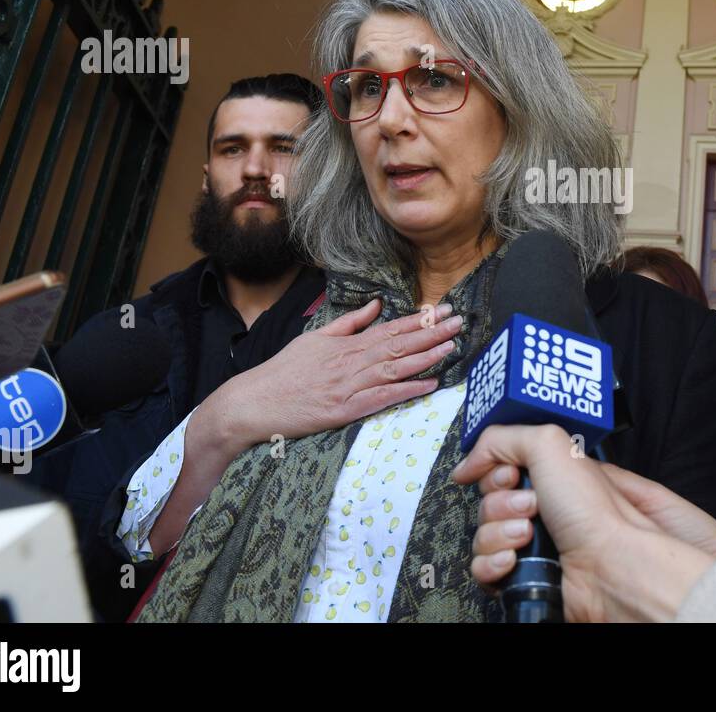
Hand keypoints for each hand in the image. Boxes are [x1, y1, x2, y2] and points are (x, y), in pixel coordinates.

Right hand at [207, 300, 463, 452]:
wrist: (255, 402)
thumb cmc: (284, 371)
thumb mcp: (315, 338)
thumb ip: (349, 323)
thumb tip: (376, 305)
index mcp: (346, 344)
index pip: (390, 328)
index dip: (419, 320)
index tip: (442, 310)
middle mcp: (352, 362)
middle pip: (399, 344)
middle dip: (432, 332)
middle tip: (459, 321)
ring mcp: (350, 386)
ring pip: (396, 368)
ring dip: (426, 357)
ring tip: (452, 346)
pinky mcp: (346, 410)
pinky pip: (383, 398)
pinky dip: (407, 390)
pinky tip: (429, 384)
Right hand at [451, 425, 715, 621]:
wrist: (611, 571)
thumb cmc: (597, 512)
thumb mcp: (551, 444)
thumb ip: (505, 437)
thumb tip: (472, 457)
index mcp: (553, 477)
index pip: (501, 468)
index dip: (496, 469)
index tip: (508, 473)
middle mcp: (543, 511)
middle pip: (488, 501)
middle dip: (501, 501)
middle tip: (530, 505)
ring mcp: (532, 547)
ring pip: (483, 535)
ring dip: (500, 532)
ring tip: (529, 534)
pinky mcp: (523, 578)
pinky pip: (483, 568)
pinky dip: (493, 563)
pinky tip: (515, 559)